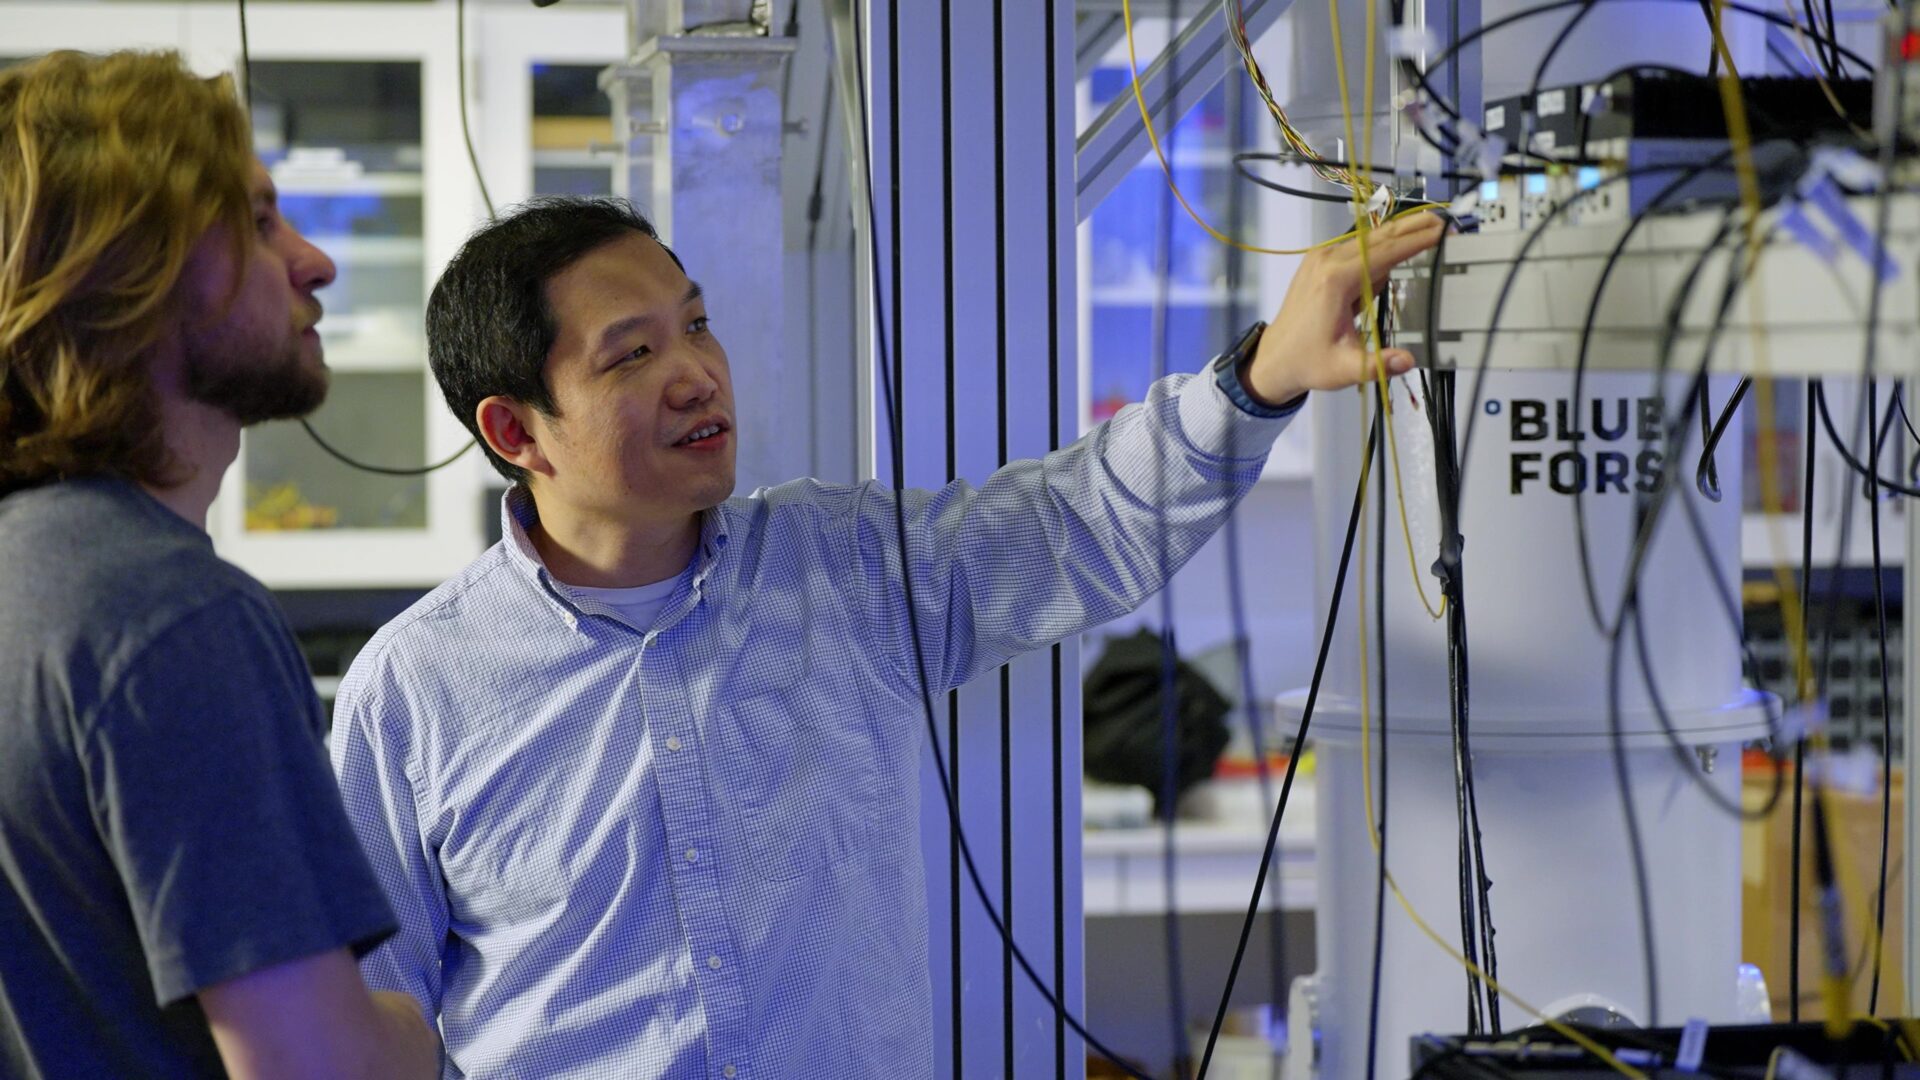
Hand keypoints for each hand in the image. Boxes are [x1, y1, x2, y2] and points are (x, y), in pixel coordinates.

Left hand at [1243, 211, 1447, 407]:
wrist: (1274, 359)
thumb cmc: (1308, 363)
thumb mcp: (1344, 368)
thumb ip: (1378, 364)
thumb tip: (1409, 361)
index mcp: (1335, 280)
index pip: (1385, 253)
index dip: (1416, 241)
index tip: (1442, 231)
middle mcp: (1327, 261)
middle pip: (1379, 237)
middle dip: (1412, 227)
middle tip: (1442, 219)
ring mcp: (1320, 258)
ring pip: (1367, 241)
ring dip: (1397, 236)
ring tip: (1428, 230)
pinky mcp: (1318, 262)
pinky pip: (1355, 250)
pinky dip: (1378, 249)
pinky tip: (1396, 252)